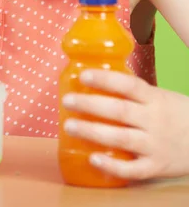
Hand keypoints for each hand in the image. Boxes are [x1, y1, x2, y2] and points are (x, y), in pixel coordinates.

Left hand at [62, 69, 188, 180]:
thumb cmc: (178, 115)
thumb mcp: (161, 97)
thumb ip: (136, 93)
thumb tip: (99, 81)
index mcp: (155, 98)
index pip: (128, 84)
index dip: (105, 79)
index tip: (83, 75)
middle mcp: (154, 120)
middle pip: (120, 110)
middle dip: (90, 105)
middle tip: (67, 101)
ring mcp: (156, 145)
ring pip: (121, 138)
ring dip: (93, 132)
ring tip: (70, 126)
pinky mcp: (157, 166)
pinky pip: (133, 169)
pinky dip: (113, 166)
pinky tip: (93, 159)